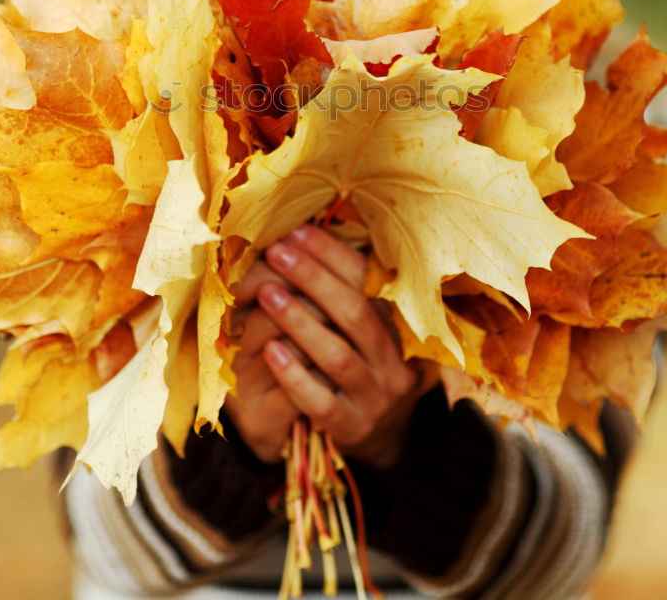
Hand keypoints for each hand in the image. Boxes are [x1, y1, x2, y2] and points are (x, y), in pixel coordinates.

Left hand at [225, 225, 423, 467]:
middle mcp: (394, 360)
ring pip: (338, 356)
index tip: (295, 232)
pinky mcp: (352, 429)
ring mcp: (376, 398)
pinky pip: (322, 402)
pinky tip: (270, 351)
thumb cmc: (357, 361)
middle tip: (276, 253)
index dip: (331, 253)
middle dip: (313, 278)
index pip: (368, 281)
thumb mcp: (362, 327)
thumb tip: (297, 234)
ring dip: (300, 321)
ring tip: (267, 294)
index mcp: (398, 325)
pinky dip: (294, 376)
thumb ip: (341, 289)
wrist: (377, 434)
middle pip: (356, 312)